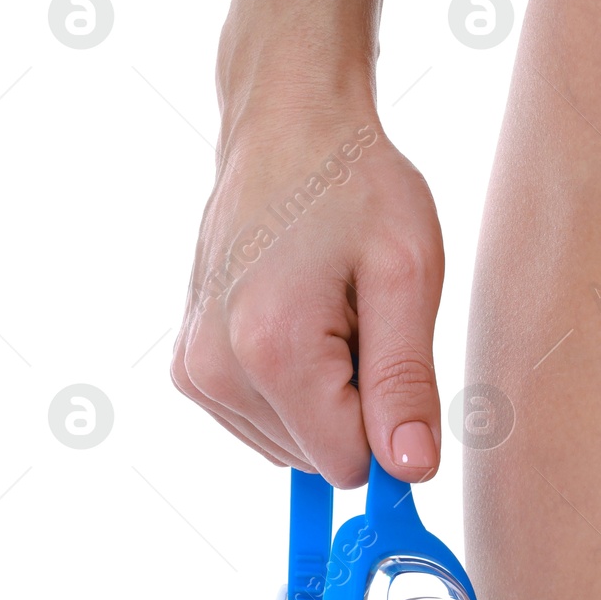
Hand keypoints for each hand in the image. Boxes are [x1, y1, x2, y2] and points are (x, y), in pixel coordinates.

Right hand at [171, 111, 444, 485]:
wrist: (285, 127)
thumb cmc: (355, 184)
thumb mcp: (408, 273)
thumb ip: (407, 382)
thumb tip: (410, 472)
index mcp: (271, 349)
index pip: (347, 464)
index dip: (385, 420)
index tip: (386, 349)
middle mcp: (216, 371)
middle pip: (317, 459)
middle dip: (352, 404)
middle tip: (355, 320)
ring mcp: (194, 373)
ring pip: (291, 448)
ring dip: (323, 397)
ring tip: (325, 313)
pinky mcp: (189, 371)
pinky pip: (263, 426)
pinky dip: (292, 390)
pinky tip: (295, 322)